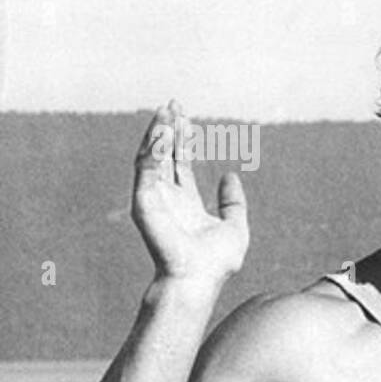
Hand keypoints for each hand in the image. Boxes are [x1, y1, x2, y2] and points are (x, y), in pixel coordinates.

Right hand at [133, 100, 248, 282]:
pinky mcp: (144, 201)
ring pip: (151, 157)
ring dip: (158, 133)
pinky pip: (146, 167)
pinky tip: (164, 131)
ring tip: (167, 111)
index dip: (183, 140)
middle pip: (164, 155)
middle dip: (168, 129)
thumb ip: (233, 201)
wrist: (198, 278)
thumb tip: (231, 176)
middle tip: (174, 103)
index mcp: (186, 203)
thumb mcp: (235, 226)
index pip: (180, 164)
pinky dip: (153, 148)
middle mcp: (167, 198)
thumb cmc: (216, 262)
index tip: (187, 118)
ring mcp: (153, 199)